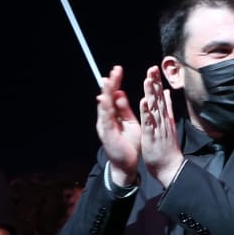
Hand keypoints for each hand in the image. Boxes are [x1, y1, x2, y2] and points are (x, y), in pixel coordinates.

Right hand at [96, 66, 142, 182]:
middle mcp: (106, 118)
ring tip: (107, 81)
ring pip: (104, 106)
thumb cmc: (128, 143)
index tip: (118, 69)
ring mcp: (105, 126)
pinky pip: (105, 119)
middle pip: (107, 97)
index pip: (114, 95)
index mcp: (113, 115)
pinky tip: (105, 99)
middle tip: (114, 70)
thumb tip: (119, 92)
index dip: (115, 82)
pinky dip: (105, 109)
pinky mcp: (107, 134)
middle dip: (110, 83)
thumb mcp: (129, 122)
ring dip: (106, 93)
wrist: (126, 164)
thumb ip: (124, 109)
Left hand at [138, 66, 184, 187]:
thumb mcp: (168, 124)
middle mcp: (162, 120)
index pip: (160, 96)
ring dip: (151, 94)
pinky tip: (144, 102)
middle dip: (154, 83)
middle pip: (158, 98)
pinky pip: (149, 123)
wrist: (171, 167)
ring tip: (148, 80)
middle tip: (152, 67)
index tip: (154, 69)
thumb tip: (168, 93)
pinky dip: (147, 113)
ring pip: (154, 108)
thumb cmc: (167, 148)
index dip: (157, 82)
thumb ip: (168, 108)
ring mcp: (158, 128)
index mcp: (164, 117)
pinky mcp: (152, 136)